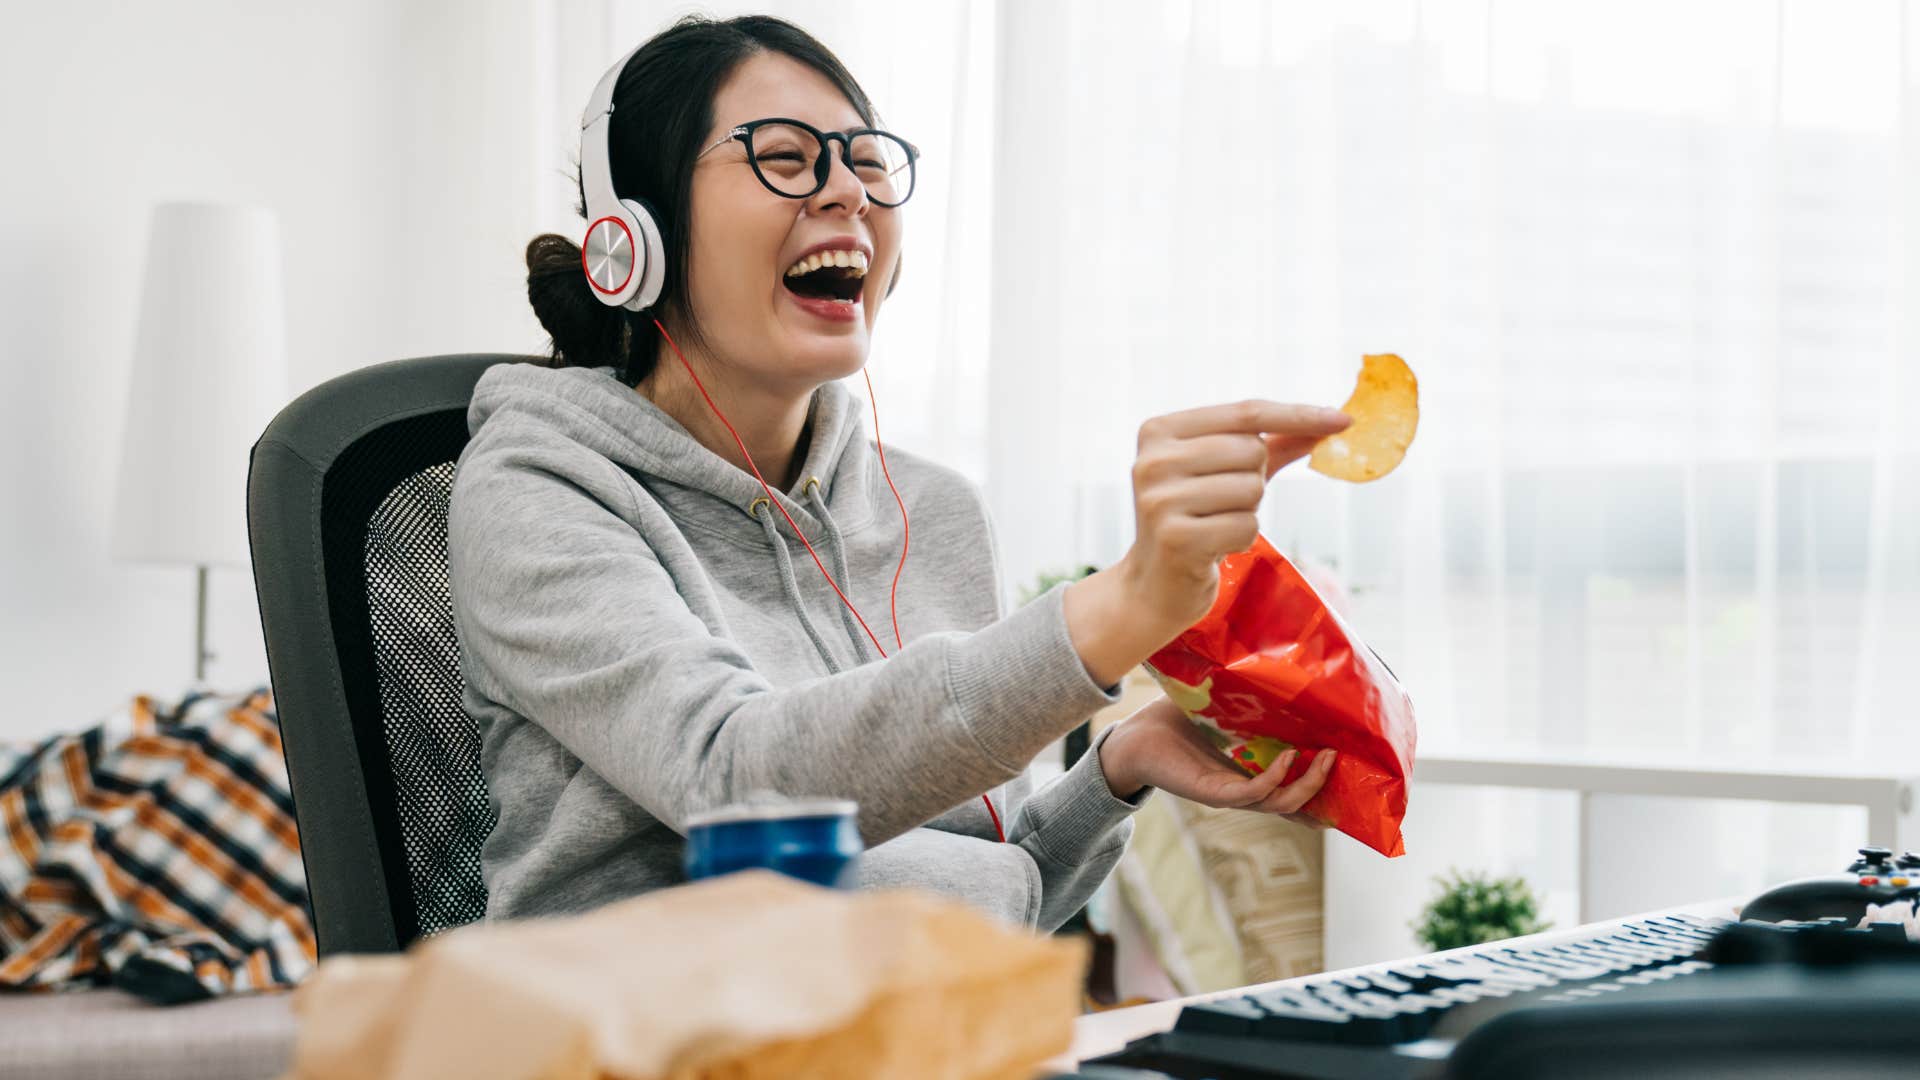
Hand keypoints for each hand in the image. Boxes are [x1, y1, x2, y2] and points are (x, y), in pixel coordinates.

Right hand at [1065, 400, 1348, 685]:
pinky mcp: (1175, 538)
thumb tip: (1330, 421)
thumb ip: (1273, 444)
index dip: (1297, 415)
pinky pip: (1246, 526)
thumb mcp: (1225, 473)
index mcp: (1159, 431)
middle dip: (1255, 479)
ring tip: (1214, 524)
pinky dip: (1241, 538)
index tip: (1344, 419)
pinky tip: (1213, 547)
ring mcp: (1160, 499)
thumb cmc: (1196, 519)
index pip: (1245, 413)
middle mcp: (1153, 460)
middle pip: (1251, 451)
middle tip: (1222, 502)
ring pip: (1252, 488)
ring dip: (1247, 511)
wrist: (1154, 585)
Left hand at [1098, 697, 1335, 827]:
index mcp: (1251, 772)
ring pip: (1281, 802)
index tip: (1355, 772)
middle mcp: (1245, 788)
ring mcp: (1230, 793)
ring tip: (1327, 757)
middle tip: (1345, 758)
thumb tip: (1281, 663)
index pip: (1294, 787)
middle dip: (1325, 786)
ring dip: (1308, 784)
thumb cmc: (1176, 720)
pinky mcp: (1212, 792)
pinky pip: (1251, 794)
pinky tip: (1289, 757)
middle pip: (1297, 802)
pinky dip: (1274, 778)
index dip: (1324, 787)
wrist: (1133, 738)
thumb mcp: (1223, 707)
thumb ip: (1251, 695)